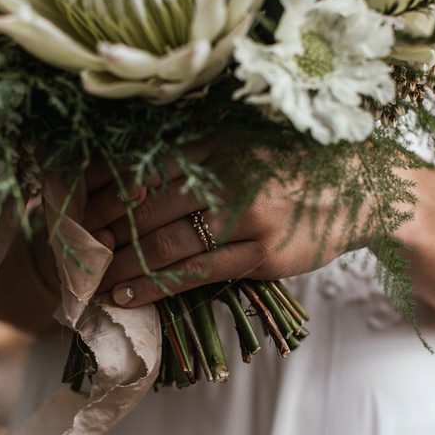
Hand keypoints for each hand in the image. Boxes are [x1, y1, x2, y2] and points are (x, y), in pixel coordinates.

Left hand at [83, 150, 365, 307]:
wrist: (362, 189)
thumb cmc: (293, 167)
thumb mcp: (246, 144)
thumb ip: (197, 155)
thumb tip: (131, 180)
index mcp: (220, 141)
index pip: (143, 164)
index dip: (102, 187)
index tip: (75, 204)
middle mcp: (230, 174)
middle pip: (146, 204)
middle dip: (101, 228)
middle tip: (72, 245)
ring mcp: (248, 216)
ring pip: (165, 243)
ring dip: (120, 262)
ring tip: (91, 276)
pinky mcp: (262, 255)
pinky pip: (195, 274)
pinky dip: (154, 285)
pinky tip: (126, 293)